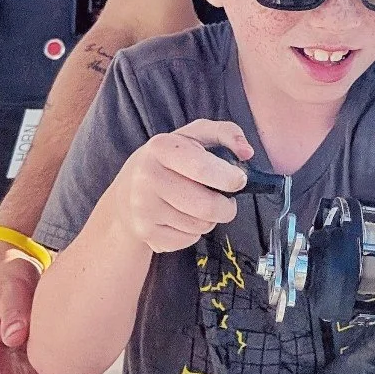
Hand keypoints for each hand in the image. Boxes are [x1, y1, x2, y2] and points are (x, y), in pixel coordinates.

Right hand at [116, 119, 253, 252]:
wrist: (127, 193)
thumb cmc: (170, 161)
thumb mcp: (193, 137)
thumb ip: (225, 133)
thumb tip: (247, 152)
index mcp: (161, 148)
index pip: (202, 168)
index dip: (229, 178)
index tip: (239, 181)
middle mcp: (148, 177)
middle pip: (207, 206)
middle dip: (227, 207)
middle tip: (226, 201)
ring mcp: (144, 207)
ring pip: (201, 226)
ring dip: (210, 219)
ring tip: (198, 206)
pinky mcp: (145, 232)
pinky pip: (189, 240)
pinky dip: (194, 232)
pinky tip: (182, 218)